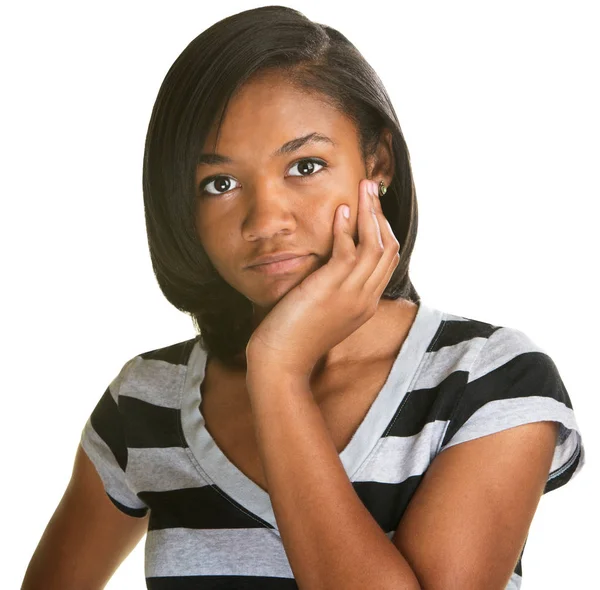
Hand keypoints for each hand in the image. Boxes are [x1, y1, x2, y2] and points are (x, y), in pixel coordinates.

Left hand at [246, 178, 399, 380]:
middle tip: (372, 189)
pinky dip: (348, 227)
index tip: (372, 210)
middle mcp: (366, 298)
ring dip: (370, 212)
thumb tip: (328, 266)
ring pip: (375, 245)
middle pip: (388, 248)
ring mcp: (352, 294)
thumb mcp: (324, 311)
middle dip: (382, 214)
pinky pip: (349, 250)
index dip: (382, 230)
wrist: (282, 362)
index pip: (387, 260)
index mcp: (366, 303)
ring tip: (363, 188)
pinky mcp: (332, 288)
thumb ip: (335, 290)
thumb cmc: (294, 338)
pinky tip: (342, 210)